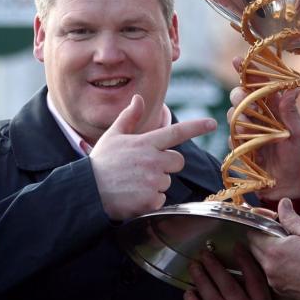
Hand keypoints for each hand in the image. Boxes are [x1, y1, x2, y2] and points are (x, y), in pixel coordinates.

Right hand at [91, 95, 215, 220]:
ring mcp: (153, 181)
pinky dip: (150, 201)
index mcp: (146, 143)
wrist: (87, 191)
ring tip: (133, 184)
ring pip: (167, 182)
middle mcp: (153, 160)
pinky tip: (134, 197)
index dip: (196, 127)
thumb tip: (138, 98)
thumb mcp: (113, 136)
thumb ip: (129, 117)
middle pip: (177, 162)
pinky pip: (161, 200)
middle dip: (166, 165)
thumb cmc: (100, 163)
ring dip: (155, 184)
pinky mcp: (151, 200)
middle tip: (143, 170)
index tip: (213, 123)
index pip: (176, 132)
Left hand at [183, 247, 274, 299]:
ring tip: (194, 267)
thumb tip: (237, 262)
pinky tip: (188, 291)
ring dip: (202, 280)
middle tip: (204, 254)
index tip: (235, 246)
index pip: (255, 281)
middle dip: (215, 268)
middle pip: (230, 288)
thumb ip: (254, 294)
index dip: (245, 262)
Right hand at [229, 57, 299, 200]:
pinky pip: (231, 135)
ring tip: (248, 127)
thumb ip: (292, 112)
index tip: (238, 60)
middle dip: (239, 95)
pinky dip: (236, 138)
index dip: (249, 70)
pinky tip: (247, 145)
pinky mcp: (240, 144)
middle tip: (243, 101)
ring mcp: (249, 129)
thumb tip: (296, 86)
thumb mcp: (299, 136)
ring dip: (238, 117)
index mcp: (277, 108)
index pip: (262, 83)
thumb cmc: (296, 161)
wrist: (285, 186)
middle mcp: (261, 115)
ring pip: (233, 113)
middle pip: (241, 94)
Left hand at [249, 198, 299, 299]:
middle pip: (254, 250)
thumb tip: (282, 204)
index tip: (269, 225)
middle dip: (262, 241)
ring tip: (288, 253)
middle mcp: (268, 268)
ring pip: (262, 265)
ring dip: (269, 257)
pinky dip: (275, 272)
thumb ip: (292, 218)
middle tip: (280, 237)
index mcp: (273, 250)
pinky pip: (270, 279)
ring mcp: (272, 282)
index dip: (259, 227)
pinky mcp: (279, 294)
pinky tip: (290, 269)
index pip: (252, 235)